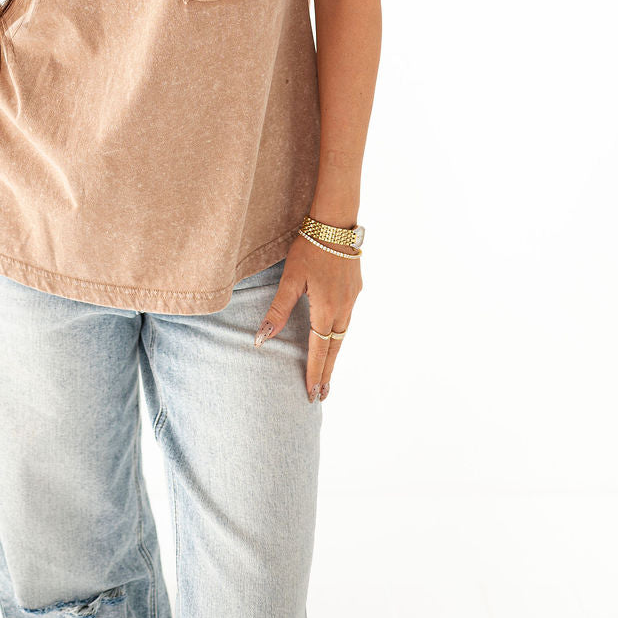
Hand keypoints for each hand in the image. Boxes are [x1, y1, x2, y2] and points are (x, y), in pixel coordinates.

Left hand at [253, 233, 361, 402]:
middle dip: (328, 372)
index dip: (315, 373)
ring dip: (335, 354)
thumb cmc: (310, 247)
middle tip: (323, 395)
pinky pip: (348, 318)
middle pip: (335, 347)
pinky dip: (340, 334)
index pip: (320, 350)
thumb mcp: (290, 279)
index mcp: (327, 309)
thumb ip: (278, 311)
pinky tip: (335, 334)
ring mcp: (353, 297)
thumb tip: (261, 340)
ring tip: (328, 372)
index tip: (312, 394)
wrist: (336, 222)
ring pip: (343, 333)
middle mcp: (344, 307)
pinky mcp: (356, 287)